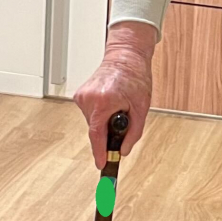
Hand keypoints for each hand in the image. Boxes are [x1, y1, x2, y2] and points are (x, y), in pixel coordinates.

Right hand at [72, 21, 156, 162]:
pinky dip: (100, 113)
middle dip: (108, 132)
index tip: (101, 164)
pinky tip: (110, 102)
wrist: (126, 56)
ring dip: (104, 121)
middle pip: (96, 129)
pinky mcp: (80, 94)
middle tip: (123, 121)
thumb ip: (133, 133)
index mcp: (104, 101)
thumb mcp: (141, 108)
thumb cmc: (135, 77)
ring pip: (92, 122)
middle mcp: (89, 98)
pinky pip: (90, 113)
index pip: (97, 134)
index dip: (99, 152)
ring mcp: (82, 96)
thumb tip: (124, 151)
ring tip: (118, 106)